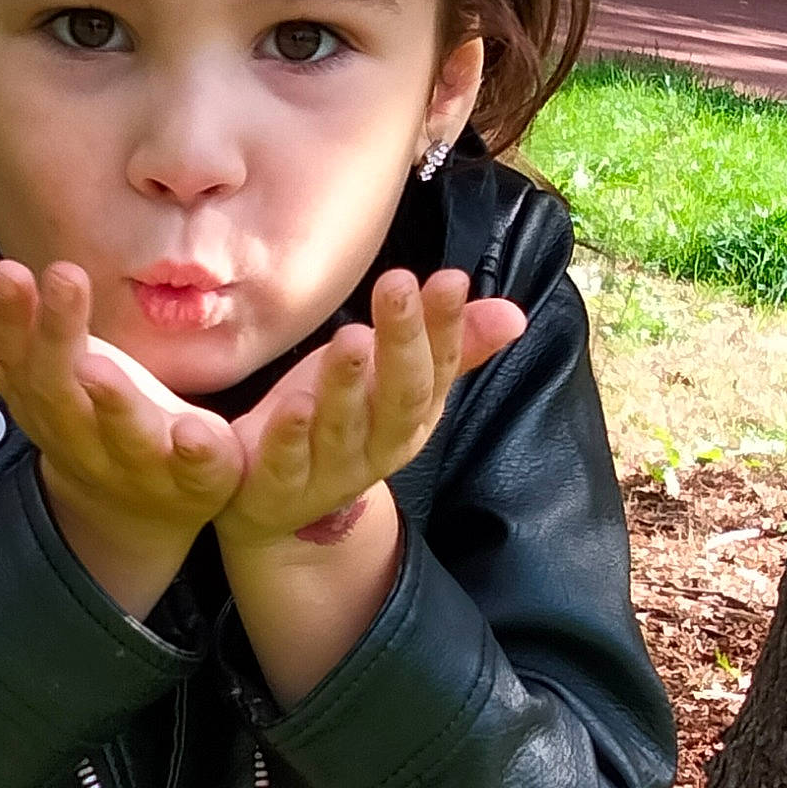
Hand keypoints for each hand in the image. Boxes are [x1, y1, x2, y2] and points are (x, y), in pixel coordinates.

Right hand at [0, 260, 242, 554]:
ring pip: (122, 434)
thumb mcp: (45, 391)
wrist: (137, 524)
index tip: (7, 270)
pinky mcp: (197, 482)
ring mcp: (142, 465)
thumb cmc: (92, 433)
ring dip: (111, 400)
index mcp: (50, 409)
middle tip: (63, 275)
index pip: (22, 363)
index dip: (12, 321)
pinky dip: (196, 451)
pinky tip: (196, 429)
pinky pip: (196, 470)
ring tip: (98, 362)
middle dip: (59, 336)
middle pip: (64, 392)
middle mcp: (87, 439)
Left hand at [213, 268, 526, 550]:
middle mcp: (373, 450)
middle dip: (401, 344)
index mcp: (408, 422)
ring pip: (340, 429)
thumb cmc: (337, 424)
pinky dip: (279, 438)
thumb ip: (452, 350)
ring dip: (346, 384)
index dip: (445, 327)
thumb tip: (514, 314)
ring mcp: (324, 472)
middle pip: (396, 400)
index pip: (436, 372)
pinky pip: (277, 466)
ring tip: (351, 337)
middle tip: (397, 286)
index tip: (450, 279)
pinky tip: (282, 406)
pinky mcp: (273, 487)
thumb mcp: (392, 385)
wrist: (274, 508)